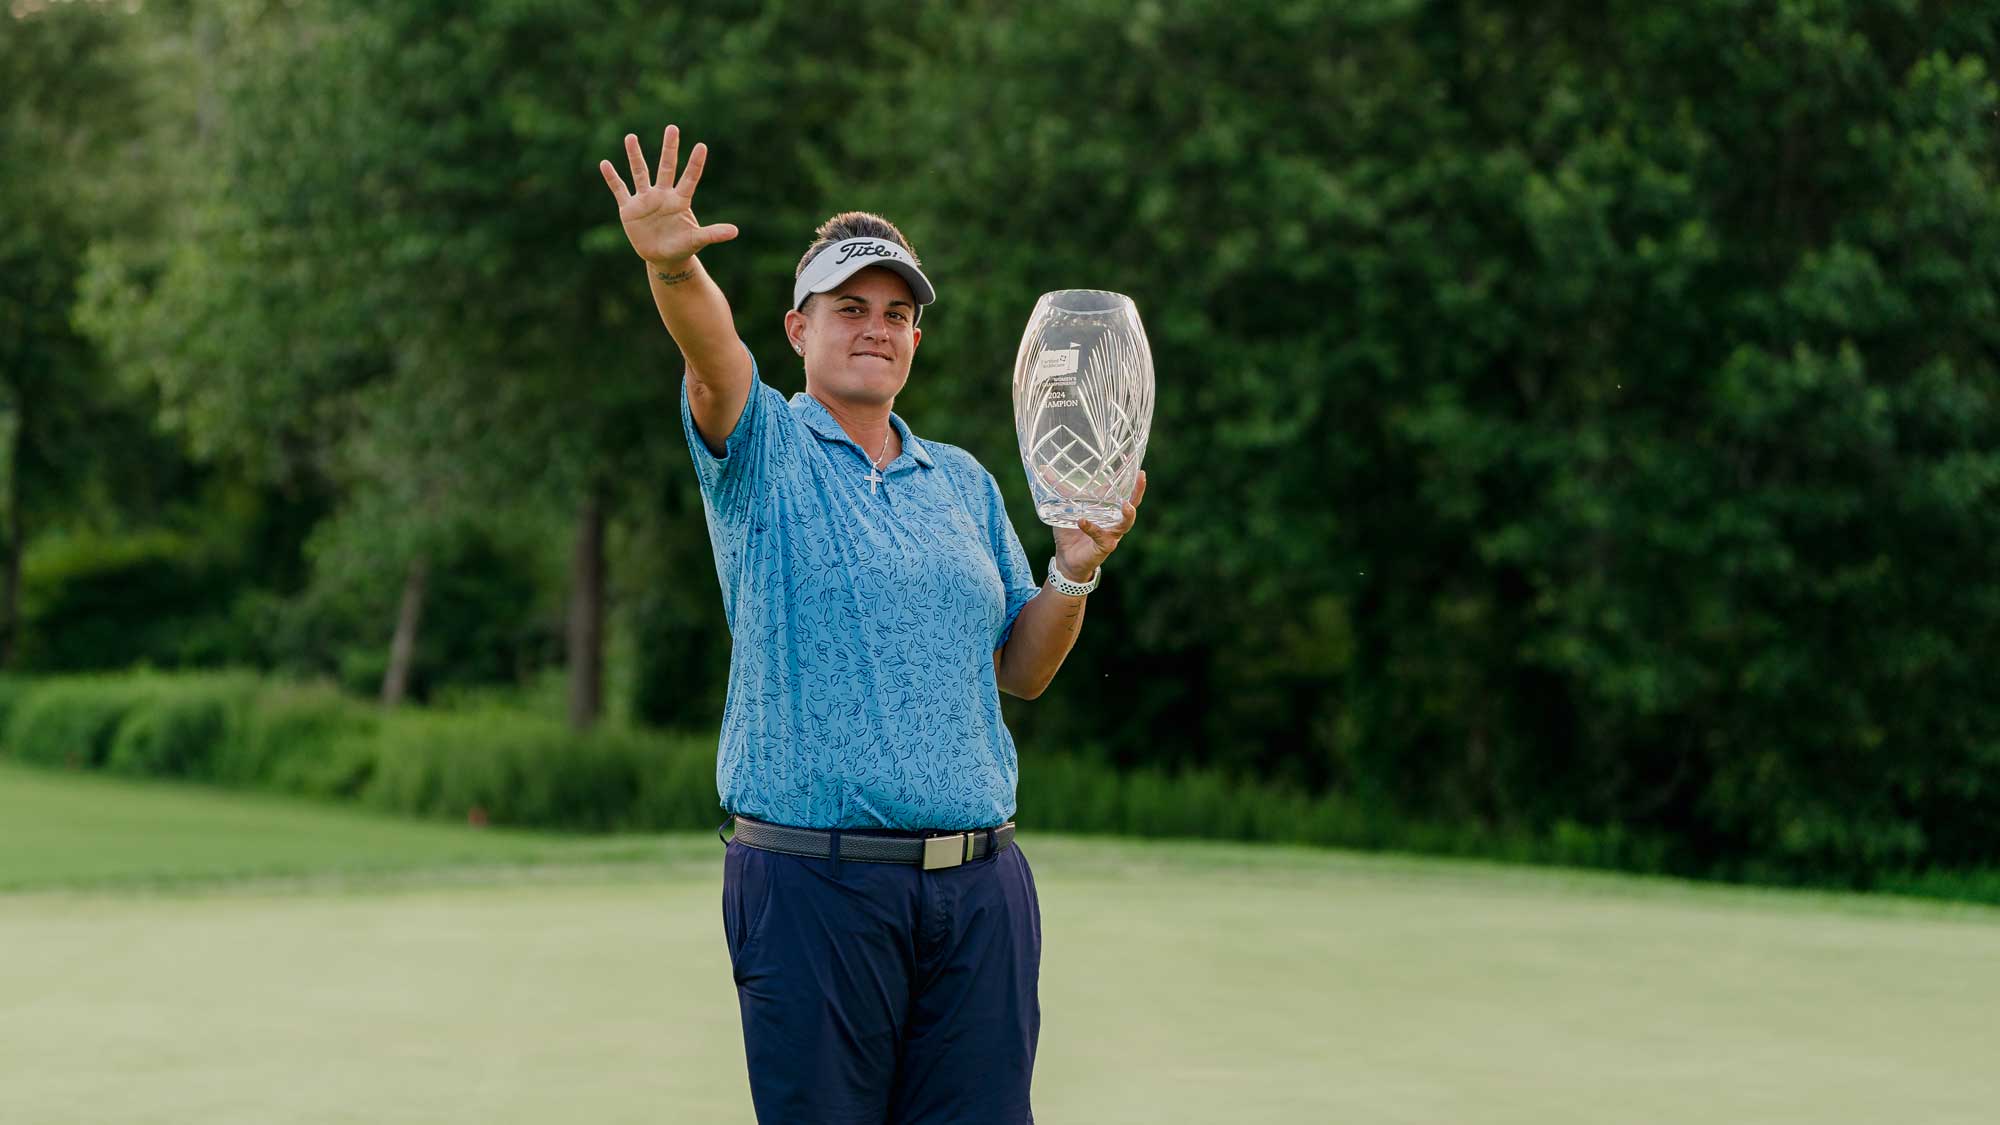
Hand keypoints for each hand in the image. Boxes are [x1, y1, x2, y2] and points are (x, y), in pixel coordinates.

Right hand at [598, 125, 738, 267]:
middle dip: (669, 148)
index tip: (702, 146)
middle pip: (666, 167)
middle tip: (672, 128)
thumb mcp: (697, 240)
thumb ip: (713, 234)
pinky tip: (604, 164)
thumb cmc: (682, 247)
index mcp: (680, 200)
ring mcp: (645, 200)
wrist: (663, 258)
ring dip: (635, 156)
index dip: (695, 163)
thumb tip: (736, 232)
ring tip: (630, 137)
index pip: (690, 178)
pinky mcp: (629, 209)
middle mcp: (662, 195)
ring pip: (640, 173)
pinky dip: (612, 178)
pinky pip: (619, 190)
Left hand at [1052, 471, 1146, 583]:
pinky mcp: (1104, 547)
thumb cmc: (1069, 532)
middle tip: (1141, 475)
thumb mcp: (1063, 507)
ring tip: (1125, 504)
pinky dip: (1091, 528)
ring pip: (1126, 523)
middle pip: (1133, 503)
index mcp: (1107, 508)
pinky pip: (1101, 537)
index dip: (1126, 475)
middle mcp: (1113, 520)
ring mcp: (1112, 534)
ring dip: (1127, 514)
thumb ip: (1058, 491)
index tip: (1130, 458)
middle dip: (1138, 490)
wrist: (1066, 558)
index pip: (1121, 489)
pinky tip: (1082, 521)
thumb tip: (1042, 470)